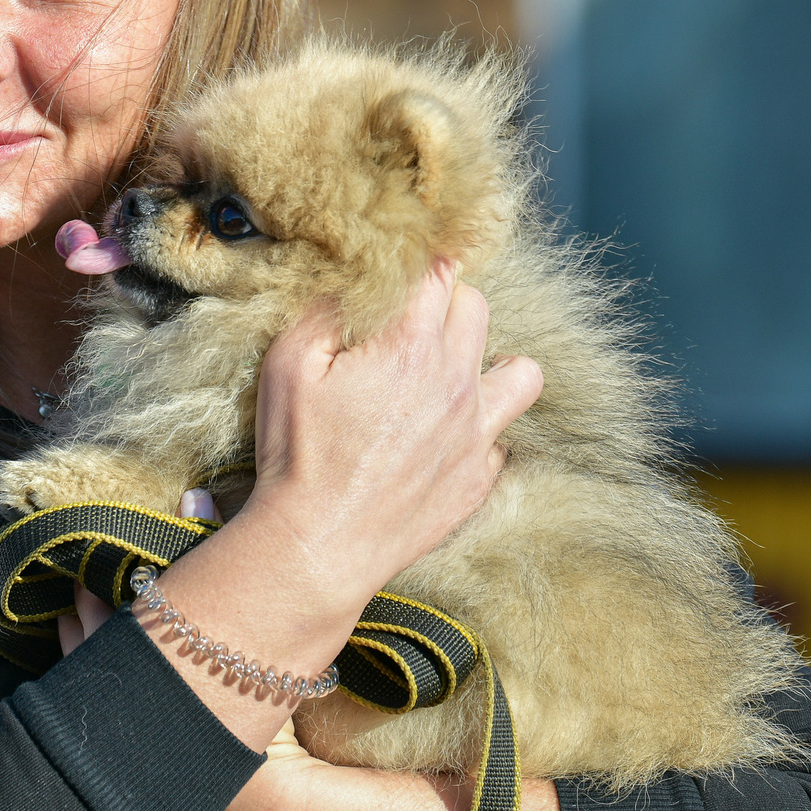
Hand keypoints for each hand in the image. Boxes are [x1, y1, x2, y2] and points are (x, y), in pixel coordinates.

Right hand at [124, 262, 542, 754]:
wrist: (319, 544)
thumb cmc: (298, 454)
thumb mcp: (288, 365)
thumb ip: (324, 311)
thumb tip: (350, 284)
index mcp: (412, 345)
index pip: (439, 274)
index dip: (419, 266)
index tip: (402, 274)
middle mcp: (457, 382)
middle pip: (478, 309)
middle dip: (448, 302)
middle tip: (413, 322)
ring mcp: (477, 433)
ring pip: (522, 373)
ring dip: (492, 363)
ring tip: (456, 374)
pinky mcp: (478, 477)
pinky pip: (501, 437)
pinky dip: (479, 430)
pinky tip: (441, 437)